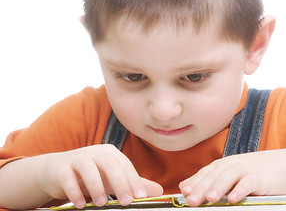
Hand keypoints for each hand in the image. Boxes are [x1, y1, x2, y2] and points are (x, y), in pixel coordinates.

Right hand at [39, 144, 162, 207]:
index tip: (140, 197)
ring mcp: (77, 157)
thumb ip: (133, 184)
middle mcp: (95, 152)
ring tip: (101, 203)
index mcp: (110, 153)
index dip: (133, 181)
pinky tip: (80, 204)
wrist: (56, 171)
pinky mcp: (61, 167)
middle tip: (126, 202)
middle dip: (120, 183)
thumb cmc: (90, 175)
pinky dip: (74, 191)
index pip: (125, 165)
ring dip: (96, 186)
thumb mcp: (112, 180)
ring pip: (88, 168)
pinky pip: (68, 177)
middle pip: (110, 164)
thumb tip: (158, 190)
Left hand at [179, 149, 285, 205]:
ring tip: (210, 198)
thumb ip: (209, 179)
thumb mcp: (230, 173)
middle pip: (214, 175)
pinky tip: (234, 199)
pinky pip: (249, 183)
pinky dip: (241, 190)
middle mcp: (232, 165)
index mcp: (223, 165)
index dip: (195, 182)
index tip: (185, 193)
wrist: (284, 165)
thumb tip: (185, 187)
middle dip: (202, 187)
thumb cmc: (254, 172)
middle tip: (192, 200)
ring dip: (219, 187)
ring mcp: (246, 169)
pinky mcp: (260, 176)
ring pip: (229, 176)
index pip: (205, 173)